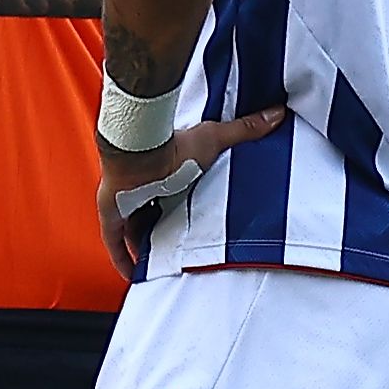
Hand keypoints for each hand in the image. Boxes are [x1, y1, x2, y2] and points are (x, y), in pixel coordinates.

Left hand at [96, 109, 286, 273]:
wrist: (142, 151)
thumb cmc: (173, 145)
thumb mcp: (214, 139)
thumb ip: (244, 130)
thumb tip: (276, 114)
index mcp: (164, 174)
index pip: (169, 196)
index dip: (177, 209)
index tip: (191, 222)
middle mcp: (142, 191)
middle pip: (152, 217)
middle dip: (163, 232)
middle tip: (180, 250)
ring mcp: (125, 205)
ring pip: (134, 233)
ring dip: (146, 247)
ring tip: (163, 265)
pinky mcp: (113, 219)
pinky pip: (115, 245)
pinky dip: (123, 260)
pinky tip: (133, 275)